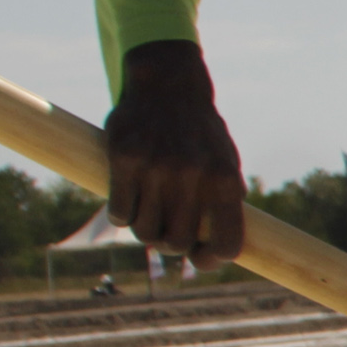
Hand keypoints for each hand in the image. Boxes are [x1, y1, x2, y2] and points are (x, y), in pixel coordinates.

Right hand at [104, 40, 247, 259]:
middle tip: (167, 234)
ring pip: (145, 232)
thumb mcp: (226, 161)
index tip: (201, 259)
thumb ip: (226, 201)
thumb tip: (220, 247)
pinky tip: (128, 202)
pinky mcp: (123, 159)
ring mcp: (156, 168)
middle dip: (172, 247)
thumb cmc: (200, 131)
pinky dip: (122, 215)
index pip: (226, 244)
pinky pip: (119, 212)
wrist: (168, 85)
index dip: (213, 261)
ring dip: (145, 232)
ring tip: (148, 217)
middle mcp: (192, 176)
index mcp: (224, 180)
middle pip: (178, 243)